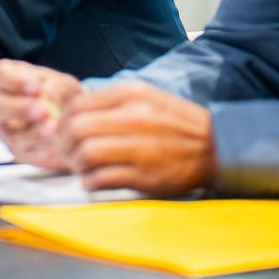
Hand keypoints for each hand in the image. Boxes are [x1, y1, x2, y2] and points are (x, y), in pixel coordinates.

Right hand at [0, 60, 80, 169]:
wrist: (78, 124)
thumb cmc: (66, 98)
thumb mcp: (66, 85)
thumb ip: (56, 85)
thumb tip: (46, 92)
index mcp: (10, 80)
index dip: (12, 80)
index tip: (35, 86)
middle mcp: (3, 105)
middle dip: (18, 108)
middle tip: (42, 109)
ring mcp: (8, 130)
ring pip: (6, 132)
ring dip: (32, 130)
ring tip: (53, 125)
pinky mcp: (19, 151)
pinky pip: (23, 150)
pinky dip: (40, 145)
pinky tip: (54, 139)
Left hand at [54, 81, 216, 195]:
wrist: (217, 147)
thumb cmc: (174, 123)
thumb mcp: (145, 98)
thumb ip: (108, 101)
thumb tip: (68, 108)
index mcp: (131, 95)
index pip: (76, 106)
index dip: (61, 122)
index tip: (62, 133)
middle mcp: (134, 118)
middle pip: (76, 130)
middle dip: (63, 144)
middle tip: (66, 153)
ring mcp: (141, 148)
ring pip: (86, 154)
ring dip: (76, 165)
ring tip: (80, 168)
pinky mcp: (146, 176)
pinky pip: (102, 179)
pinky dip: (90, 182)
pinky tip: (94, 182)